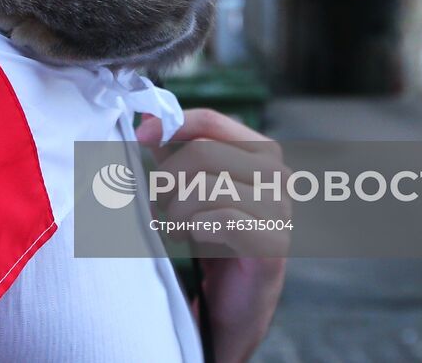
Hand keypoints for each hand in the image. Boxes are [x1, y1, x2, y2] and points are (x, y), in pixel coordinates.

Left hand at [137, 109, 287, 362]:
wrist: (232, 305)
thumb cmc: (213, 240)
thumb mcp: (189, 188)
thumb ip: (173, 152)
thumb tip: (148, 116)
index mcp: (260, 152)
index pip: (212, 121)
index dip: (172, 125)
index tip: (140, 135)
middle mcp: (277, 174)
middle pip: (203, 152)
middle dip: (168, 179)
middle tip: (159, 204)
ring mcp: (280, 208)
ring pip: (208, 186)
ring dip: (179, 209)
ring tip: (176, 227)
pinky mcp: (274, 243)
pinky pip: (224, 220)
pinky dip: (197, 228)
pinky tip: (194, 239)